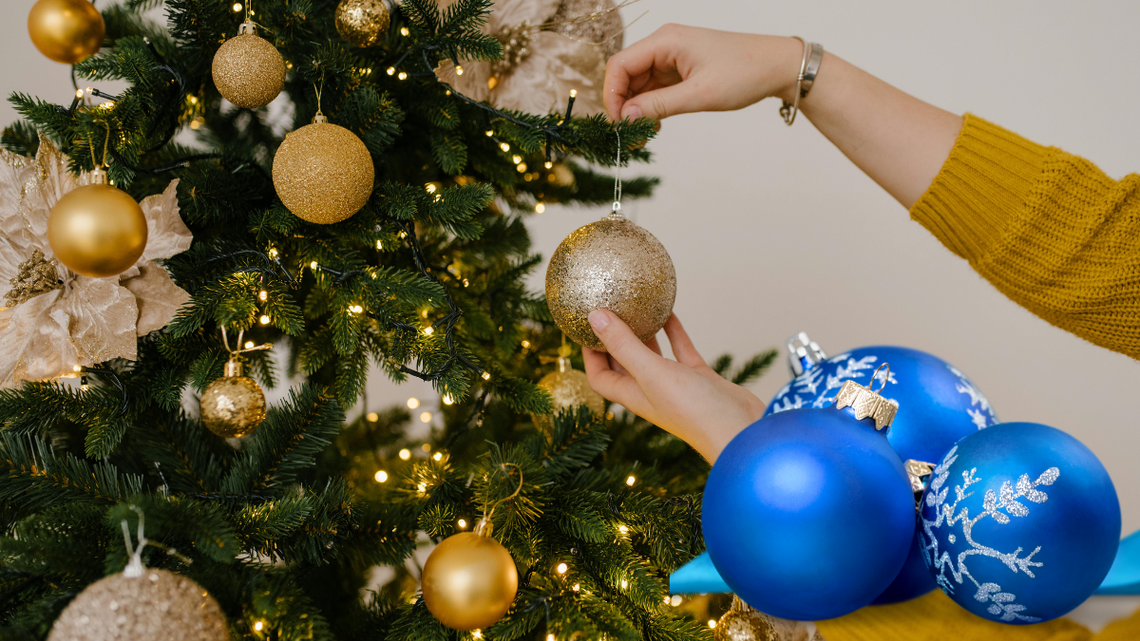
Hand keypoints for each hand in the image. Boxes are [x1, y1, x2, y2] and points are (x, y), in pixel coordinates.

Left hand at [582, 310, 764, 462]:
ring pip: (652, 354)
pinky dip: (673, 331)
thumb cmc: (694, 410)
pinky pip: (681, 349)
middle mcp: (651, 390)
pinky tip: (669, 311)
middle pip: (623, 364)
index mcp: (633, 395)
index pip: (600, 377)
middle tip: (607, 312)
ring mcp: (676, 384)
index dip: (589, 355)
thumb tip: (594, 317)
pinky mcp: (699, 377)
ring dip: (642, 333)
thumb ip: (624, 345)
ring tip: (634, 307)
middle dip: (613, 340)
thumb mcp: (652, 373)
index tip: (583, 328)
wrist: (741, 429)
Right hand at [604, 25, 802, 121]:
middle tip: (629, 136)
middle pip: (626, 75)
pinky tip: (654, 125)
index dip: (612, 95)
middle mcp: (664, 45)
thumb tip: (626, 118)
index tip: (618, 124)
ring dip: (636, 110)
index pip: (620, 65)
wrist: (777, 67)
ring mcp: (671, 58)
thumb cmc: (745, 73)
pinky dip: (650, 108)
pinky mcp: (680, 70)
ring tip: (642, 135)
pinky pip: (653, 89)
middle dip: (623, 106)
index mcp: (666, 41)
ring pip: (638, 84)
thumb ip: (660, 106)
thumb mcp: (700, 94)